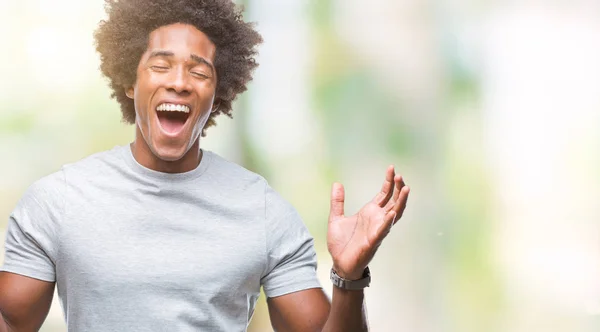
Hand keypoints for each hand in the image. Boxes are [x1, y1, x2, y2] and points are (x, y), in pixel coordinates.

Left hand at [327, 165, 409, 279]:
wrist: (339, 264)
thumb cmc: (341, 244)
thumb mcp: (336, 218)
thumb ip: (337, 202)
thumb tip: (337, 183)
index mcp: (369, 213)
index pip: (384, 194)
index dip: (389, 182)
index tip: (392, 168)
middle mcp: (377, 220)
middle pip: (393, 201)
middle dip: (398, 188)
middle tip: (400, 175)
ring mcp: (377, 230)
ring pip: (394, 214)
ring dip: (400, 202)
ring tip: (405, 189)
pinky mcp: (373, 241)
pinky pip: (383, 230)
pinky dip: (388, 221)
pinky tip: (393, 212)